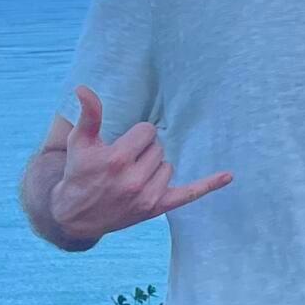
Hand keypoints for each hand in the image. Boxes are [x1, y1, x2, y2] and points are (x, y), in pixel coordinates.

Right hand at [44, 86, 230, 243]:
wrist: (75, 215)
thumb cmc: (79, 172)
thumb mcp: (80, 142)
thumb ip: (89, 114)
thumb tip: (83, 88)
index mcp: (118, 159)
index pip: (147, 132)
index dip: (135, 135)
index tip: (122, 144)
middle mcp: (134, 180)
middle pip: (158, 148)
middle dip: (143, 151)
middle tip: (124, 162)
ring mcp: (147, 196)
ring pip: (168, 166)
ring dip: (155, 166)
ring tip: (132, 175)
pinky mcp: (156, 208)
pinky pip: (188, 195)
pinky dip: (208, 185)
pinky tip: (228, 175)